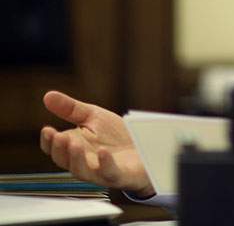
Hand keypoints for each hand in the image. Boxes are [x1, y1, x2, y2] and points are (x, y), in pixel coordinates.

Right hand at [39, 90, 154, 197]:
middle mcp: (84, 162)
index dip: (48, 142)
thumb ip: (71, 109)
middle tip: (59, 137)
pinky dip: (105, 164)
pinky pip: (109, 173)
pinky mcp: (120, 175)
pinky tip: (103, 152)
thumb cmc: (117, 135)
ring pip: (82, 171)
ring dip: (77, 159)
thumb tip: (48, 95)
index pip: (54, 149)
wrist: (147, 147)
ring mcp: (101, 170)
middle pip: (65, 161)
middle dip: (60, 150)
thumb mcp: (93, 117)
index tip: (47, 129)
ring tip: (74, 144)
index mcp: (75, 148)